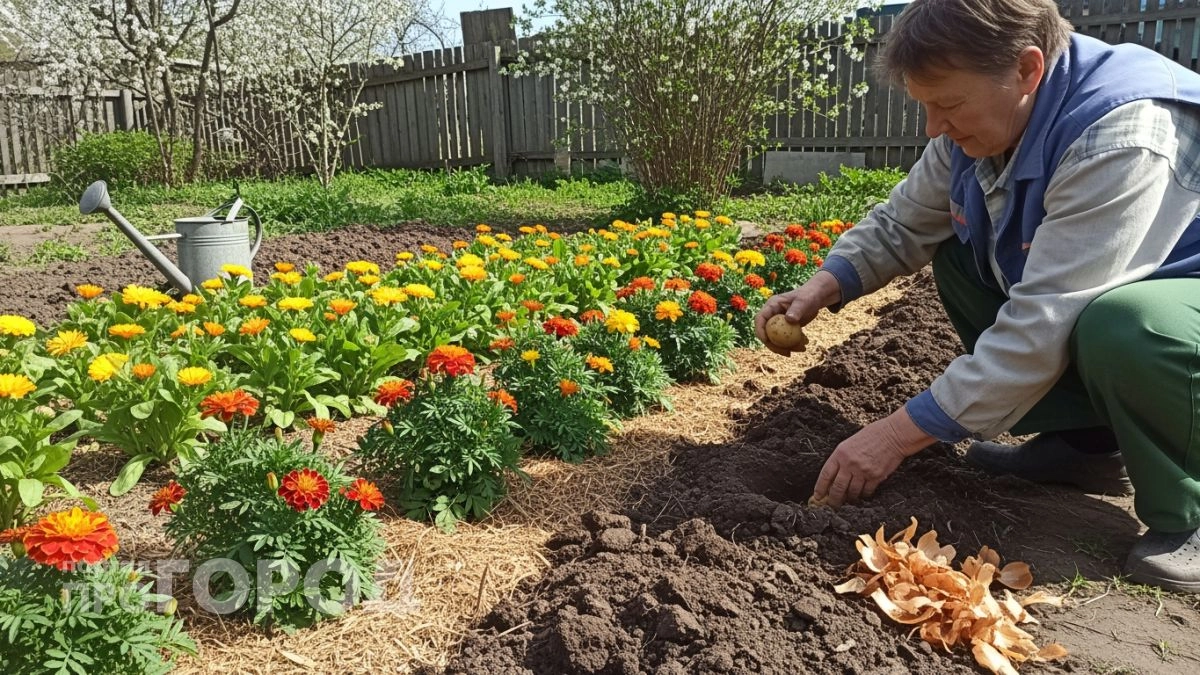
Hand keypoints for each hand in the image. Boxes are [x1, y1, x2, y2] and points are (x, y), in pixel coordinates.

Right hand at [754, 270, 841, 355]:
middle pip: (766, 333)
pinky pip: (786, 339)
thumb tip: (789, 319)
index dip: (760, 331)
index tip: (768, 341)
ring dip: (787, 347)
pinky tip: (805, 344)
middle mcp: (772, 315)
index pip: (760, 319)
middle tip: (788, 353)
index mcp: (771, 306)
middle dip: (775, 345)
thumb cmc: (809, 295)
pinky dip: (794, 344)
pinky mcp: (785, 328)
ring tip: (803, 348)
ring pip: (776, 339)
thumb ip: (797, 309)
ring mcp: (778, 322)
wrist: (816, 297)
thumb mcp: (804, 301)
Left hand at [812, 407, 933, 505]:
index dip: (820, 488)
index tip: (817, 496)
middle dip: (833, 500)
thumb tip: (834, 476)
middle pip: (837, 488)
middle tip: (831, 505)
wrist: (893, 435)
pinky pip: (866, 492)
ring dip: (849, 499)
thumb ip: (841, 459)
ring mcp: (863, 471)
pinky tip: (862, 495)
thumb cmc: (872, 436)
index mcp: (840, 454)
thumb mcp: (850, 443)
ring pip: (852, 492)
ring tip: (847, 501)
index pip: (825, 475)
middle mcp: (850, 464)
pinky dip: (863, 495)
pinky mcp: (876, 477)